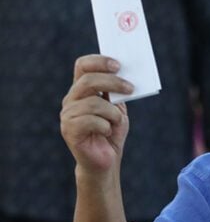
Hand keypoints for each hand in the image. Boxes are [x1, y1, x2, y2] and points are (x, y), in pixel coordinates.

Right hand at [60, 55, 132, 177]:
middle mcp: (71, 99)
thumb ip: (118, 94)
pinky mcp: (69, 130)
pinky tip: (106, 133)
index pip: (82, 66)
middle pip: (88, 81)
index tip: (118, 65)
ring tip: (116, 122)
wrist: (106, 160)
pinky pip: (91, 121)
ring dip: (112, 112)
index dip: (99, 61)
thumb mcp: (119, 109)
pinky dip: (106, 126)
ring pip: (93, 103)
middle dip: (112, 82)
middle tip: (130, 88)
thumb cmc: (112, 132)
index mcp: (82, 90)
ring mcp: (68, 114)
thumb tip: (126, 78)